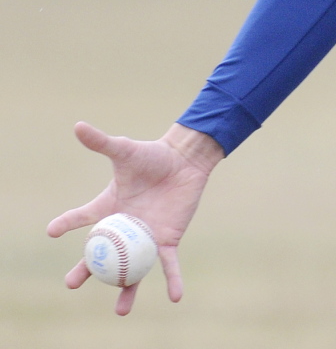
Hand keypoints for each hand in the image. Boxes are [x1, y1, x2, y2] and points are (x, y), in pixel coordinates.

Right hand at [47, 121, 223, 314]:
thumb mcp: (125, 151)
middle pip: (101, 256)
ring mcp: (144, 237)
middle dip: (86, 271)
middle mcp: (123, 227)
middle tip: (71, 283)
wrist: (184, 160)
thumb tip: (78, 125)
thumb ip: (102, 142)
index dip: (66, 224)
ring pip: (133, 269)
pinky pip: (168, 264)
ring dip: (127, 289)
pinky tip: (175, 297)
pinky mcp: (167, 239)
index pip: (82, 218)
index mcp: (109, 208)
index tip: (52, 230)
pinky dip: (173, 279)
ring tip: (122, 310)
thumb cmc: (152, 155)